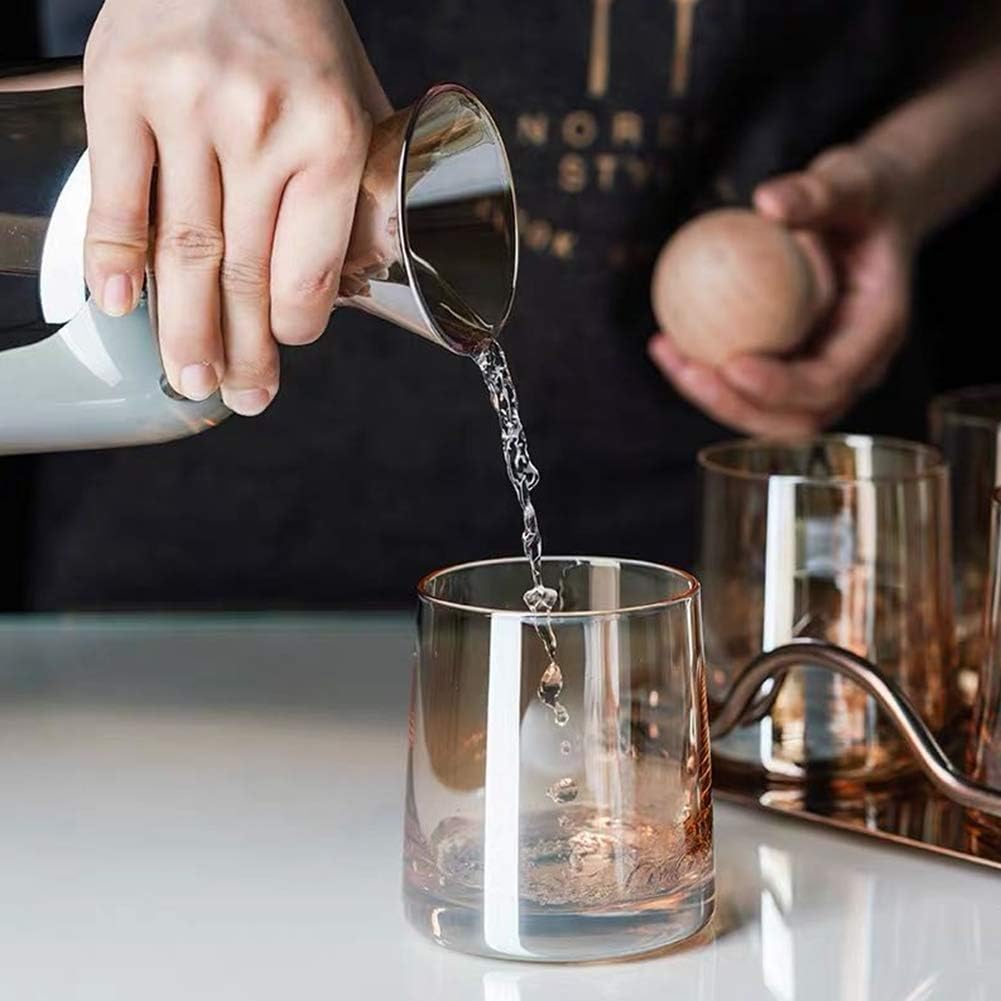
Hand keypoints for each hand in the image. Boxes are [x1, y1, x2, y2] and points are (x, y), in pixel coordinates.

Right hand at [83, 0, 390, 414]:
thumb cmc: (300, 31)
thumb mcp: (357, 104)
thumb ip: (357, 186)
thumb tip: (354, 272)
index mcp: (330, 138)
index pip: (308, 272)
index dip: (297, 327)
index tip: (290, 345)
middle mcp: (260, 129)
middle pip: (243, 274)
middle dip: (243, 352)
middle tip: (242, 398)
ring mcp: (184, 110)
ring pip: (183, 250)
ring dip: (184, 328)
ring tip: (191, 379)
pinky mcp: (119, 89)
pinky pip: (116, 193)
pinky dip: (114, 257)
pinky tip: (120, 307)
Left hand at [649, 145, 914, 435]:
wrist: (870, 214)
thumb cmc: (864, 194)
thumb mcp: (852, 181)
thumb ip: (818, 192)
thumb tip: (768, 200)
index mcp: (877, 332)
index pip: (829, 382)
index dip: (781, 386)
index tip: (732, 364)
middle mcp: (854, 366)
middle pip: (796, 418)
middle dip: (738, 405)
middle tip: (690, 371)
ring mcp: (821, 374)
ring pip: (764, 414)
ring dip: (711, 396)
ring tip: (668, 355)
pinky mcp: (790, 369)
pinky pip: (744, 387)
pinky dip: (705, 375)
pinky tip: (663, 343)